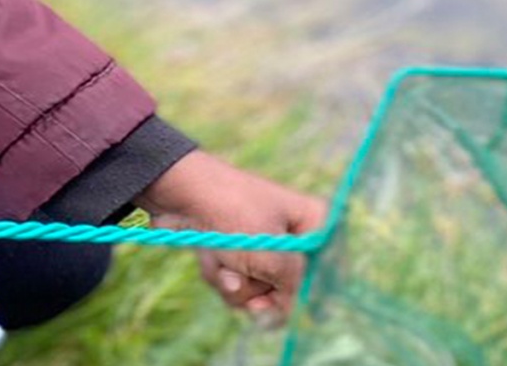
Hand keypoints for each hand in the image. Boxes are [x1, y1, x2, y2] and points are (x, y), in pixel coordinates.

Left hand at [136, 152, 328, 328]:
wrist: (179, 191)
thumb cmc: (234, 215)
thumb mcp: (273, 256)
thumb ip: (292, 291)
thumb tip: (289, 316)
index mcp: (315, 223)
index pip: (327, 273)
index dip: (306, 294)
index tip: (282, 300)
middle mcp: (293, 234)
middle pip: (289, 288)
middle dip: (258, 288)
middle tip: (242, 275)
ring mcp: (262, 244)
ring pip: (257, 290)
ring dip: (235, 283)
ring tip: (222, 259)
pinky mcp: (236, 251)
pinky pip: (235, 282)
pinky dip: (219, 274)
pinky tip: (209, 256)